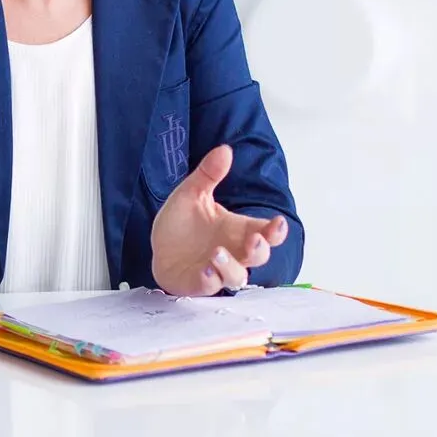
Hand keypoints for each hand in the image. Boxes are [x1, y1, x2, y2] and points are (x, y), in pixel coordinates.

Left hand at [150, 145, 288, 296]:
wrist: (158, 245)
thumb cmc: (183, 223)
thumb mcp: (192, 192)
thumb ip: (209, 173)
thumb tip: (225, 149)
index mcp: (238, 229)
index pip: (266, 232)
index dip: (277, 231)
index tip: (278, 223)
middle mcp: (233, 251)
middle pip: (259, 256)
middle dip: (260, 250)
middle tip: (254, 240)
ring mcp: (217, 270)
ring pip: (236, 277)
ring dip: (231, 267)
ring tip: (216, 253)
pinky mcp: (199, 283)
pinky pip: (209, 287)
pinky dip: (209, 281)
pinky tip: (203, 270)